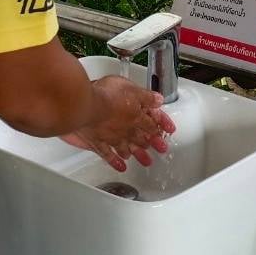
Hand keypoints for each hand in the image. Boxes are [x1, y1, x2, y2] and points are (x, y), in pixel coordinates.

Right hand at [60, 76, 175, 172]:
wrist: (86, 106)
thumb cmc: (106, 95)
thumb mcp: (131, 88)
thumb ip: (146, 96)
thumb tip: (158, 100)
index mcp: (135, 115)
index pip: (152, 122)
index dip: (162, 126)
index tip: (169, 131)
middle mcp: (125, 129)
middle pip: (142, 138)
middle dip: (153, 143)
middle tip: (161, 150)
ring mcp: (112, 137)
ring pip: (128, 149)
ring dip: (138, 155)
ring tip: (146, 161)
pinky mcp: (98, 143)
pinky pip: (109, 155)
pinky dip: (116, 162)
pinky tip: (121, 166)